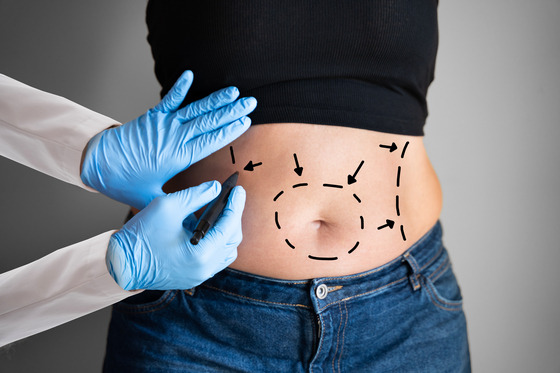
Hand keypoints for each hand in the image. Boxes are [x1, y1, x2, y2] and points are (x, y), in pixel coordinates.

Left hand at [80, 70, 255, 208]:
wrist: (97, 164)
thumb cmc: (125, 183)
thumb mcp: (154, 199)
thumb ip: (179, 202)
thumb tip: (200, 211)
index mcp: (178, 156)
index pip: (211, 140)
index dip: (230, 130)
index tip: (246, 121)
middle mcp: (174, 137)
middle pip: (209, 121)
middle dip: (232, 111)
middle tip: (252, 103)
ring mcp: (163, 124)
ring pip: (195, 109)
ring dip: (215, 100)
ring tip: (234, 91)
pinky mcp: (152, 117)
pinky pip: (169, 100)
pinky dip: (179, 87)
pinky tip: (190, 75)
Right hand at [106, 181, 244, 290]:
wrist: (119, 264)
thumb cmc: (140, 235)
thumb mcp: (167, 206)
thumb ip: (196, 195)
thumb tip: (216, 188)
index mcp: (201, 253)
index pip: (229, 226)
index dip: (236, 205)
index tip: (239, 190)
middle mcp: (204, 269)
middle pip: (232, 239)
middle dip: (233, 216)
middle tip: (232, 197)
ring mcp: (199, 275)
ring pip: (226, 251)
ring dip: (227, 230)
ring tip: (221, 211)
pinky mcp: (192, 276)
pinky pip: (215, 258)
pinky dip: (217, 241)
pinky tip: (208, 227)